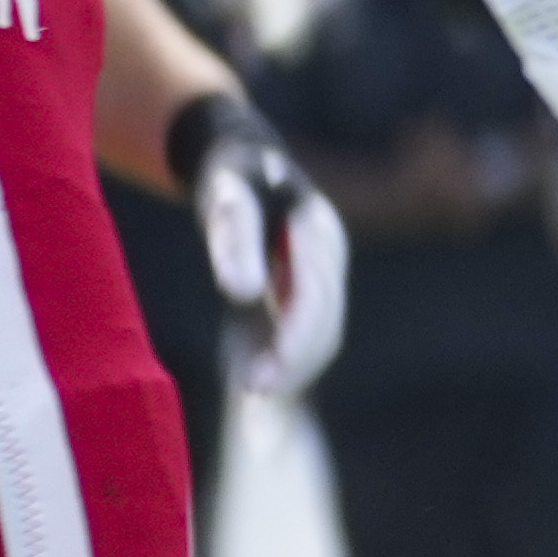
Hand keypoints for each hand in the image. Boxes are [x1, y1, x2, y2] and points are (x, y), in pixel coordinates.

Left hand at [171, 97, 345, 401]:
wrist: (239, 155)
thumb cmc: (230, 170)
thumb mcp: (229, 192)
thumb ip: (236, 237)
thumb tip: (243, 292)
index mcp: (320, 236)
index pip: (314, 301)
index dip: (292, 343)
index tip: (261, 381)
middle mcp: (328, 262)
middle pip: (325, 325)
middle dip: (295, 365)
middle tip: (254, 396)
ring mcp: (318, 278)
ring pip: (319, 335)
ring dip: (293, 370)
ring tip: (255, 402)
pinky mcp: (297, 292)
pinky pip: (299, 334)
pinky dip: (283, 362)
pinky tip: (254, 388)